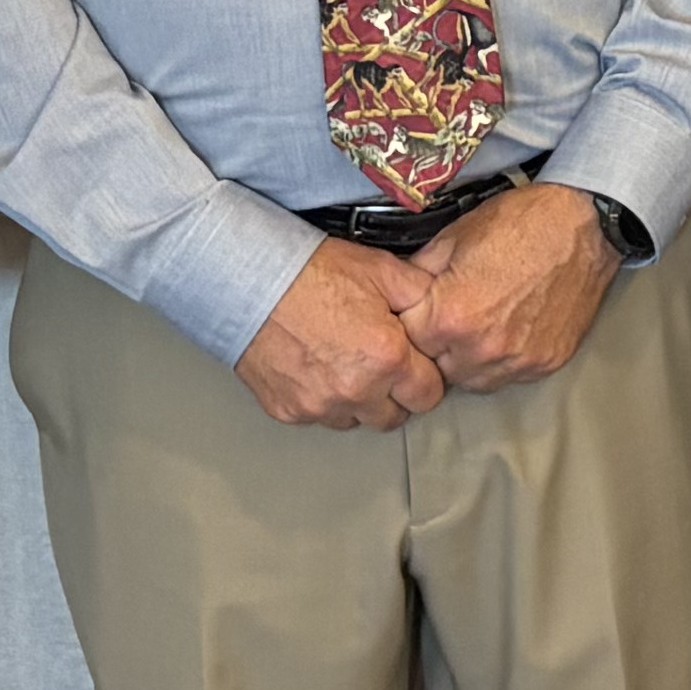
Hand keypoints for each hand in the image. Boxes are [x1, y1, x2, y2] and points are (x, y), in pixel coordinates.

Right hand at [235, 236, 452, 430]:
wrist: (247, 279)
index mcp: (388, 359)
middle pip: (394, 417)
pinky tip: (316, 367)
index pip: (429, 396)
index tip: (412, 361)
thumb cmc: (312, 271)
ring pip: (356, 420)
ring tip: (345, 362)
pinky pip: (320, 417)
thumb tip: (443, 311)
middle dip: (394, 395)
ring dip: (359, 400)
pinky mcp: (290, 411)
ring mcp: (320, 406)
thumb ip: (421, 296)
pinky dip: (323, 399)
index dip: (424, 376)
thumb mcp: (380, 269)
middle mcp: (357, 391)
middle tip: (379, 362)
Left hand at [405, 185, 619, 393]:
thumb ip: (419, 275)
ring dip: (465, 359)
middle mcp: (480, 350)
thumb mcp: (453, 237)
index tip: (416, 310)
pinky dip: (500, 360)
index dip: (408, 321)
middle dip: (435, 344)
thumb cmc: (520, 224)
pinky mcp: (544, 364)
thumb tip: (400, 292)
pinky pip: (507, 376)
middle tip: (448, 315)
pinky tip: (506, 330)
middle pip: (435, 367)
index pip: (405, 341)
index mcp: (449, 318)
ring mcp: (516, 362)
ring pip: (471, 379)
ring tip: (476, 325)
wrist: (586, 225)